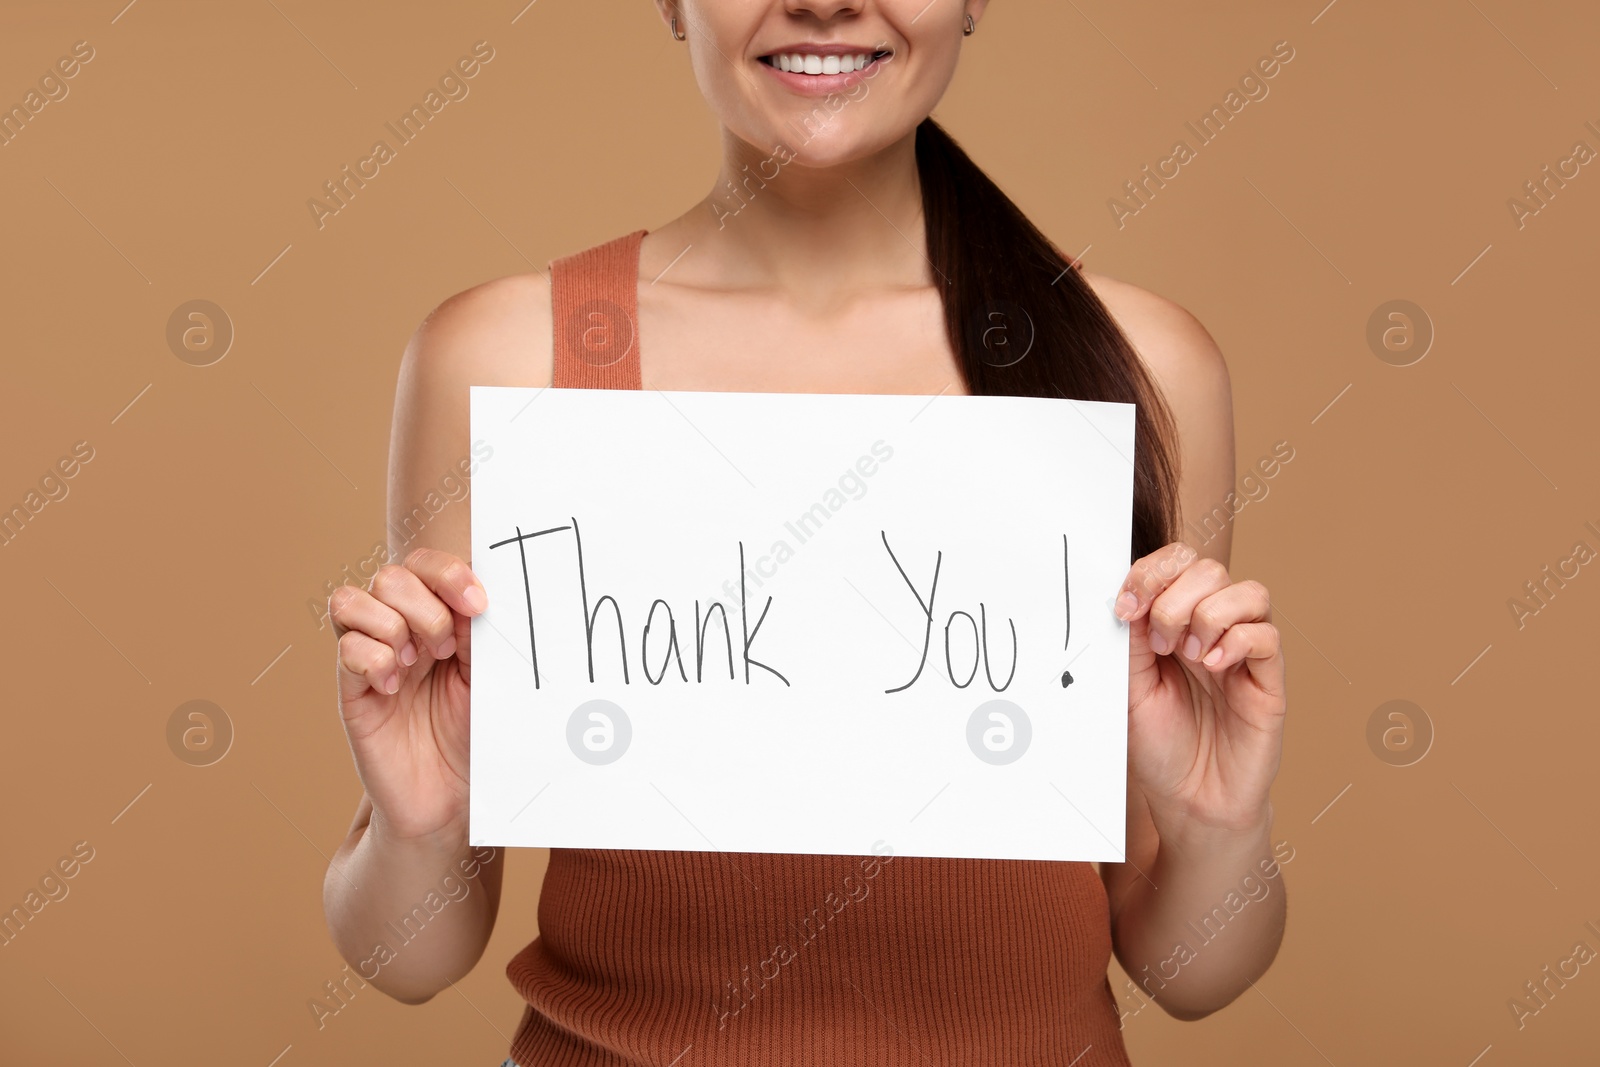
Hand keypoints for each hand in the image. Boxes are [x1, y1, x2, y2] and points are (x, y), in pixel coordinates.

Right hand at [330, 548, 487, 844]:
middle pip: (390, 576)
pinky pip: (346, 649)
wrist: (454, 798)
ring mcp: (373, 658)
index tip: (477, 605)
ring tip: (415, 665)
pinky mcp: (352, 690)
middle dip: (424, 608)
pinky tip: (394, 688)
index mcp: (440, 619)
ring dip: (392, 627)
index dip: (449, 574)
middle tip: (445, 651)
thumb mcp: (490, 677)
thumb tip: (479, 592)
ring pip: (353, 600)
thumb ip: (479, 634)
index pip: (427, 566)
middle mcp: (401, 631)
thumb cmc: (477, 734)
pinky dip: (373, 660)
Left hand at [1113, 542, 1286, 837]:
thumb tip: (1129, 594)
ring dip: (1209, 616)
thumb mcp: (1129, 687)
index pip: (1176, 564)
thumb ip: (1131, 640)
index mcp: (1173, 623)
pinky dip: (1237, 642)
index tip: (1126, 605)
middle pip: (1210, 569)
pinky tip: (1213, 667)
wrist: (1189, 800)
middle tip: (1158, 644)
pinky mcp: (1268, 680)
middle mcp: (1211, 630)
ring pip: (1248, 592)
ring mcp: (1242, 652)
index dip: (1152, 572)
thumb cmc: (1160, 746)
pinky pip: (1267, 637)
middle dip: (1175, 598)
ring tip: (1189, 657)